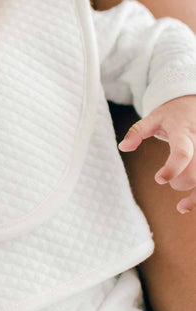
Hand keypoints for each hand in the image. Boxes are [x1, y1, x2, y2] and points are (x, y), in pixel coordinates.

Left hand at [119, 95, 195, 213]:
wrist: (194, 104)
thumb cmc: (172, 113)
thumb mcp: (153, 117)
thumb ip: (137, 131)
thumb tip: (122, 147)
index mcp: (184, 132)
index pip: (182, 152)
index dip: (173, 168)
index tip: (159, 179)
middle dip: (181, 182)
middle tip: (167, 180)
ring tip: (181, 206)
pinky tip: (190, 205)